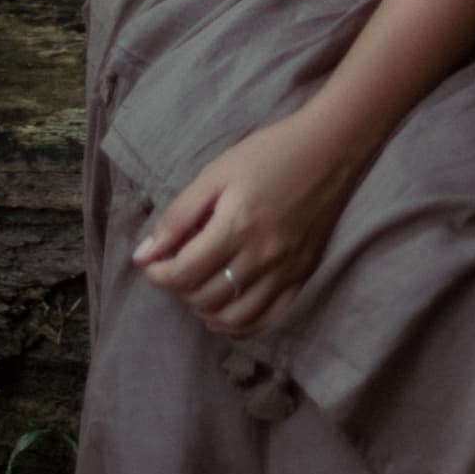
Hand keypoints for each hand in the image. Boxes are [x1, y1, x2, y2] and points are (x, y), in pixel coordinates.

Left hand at [133, 110, 361, 336]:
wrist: (330, 149)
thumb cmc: (268, 153)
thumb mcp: (215, 173)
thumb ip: (178, 216)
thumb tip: (144, 254)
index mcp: (236, 226)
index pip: (183, 274)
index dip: (157, 274)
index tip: (151, 262)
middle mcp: (262, 257)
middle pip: (205, 299)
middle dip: (178, 290)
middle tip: (174, 269)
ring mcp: (285, 272)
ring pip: (233, 318)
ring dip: (205, 311)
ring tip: (196, 289)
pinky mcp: (302, 277)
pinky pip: (266, 320)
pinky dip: (239, 324)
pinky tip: (225, 307)